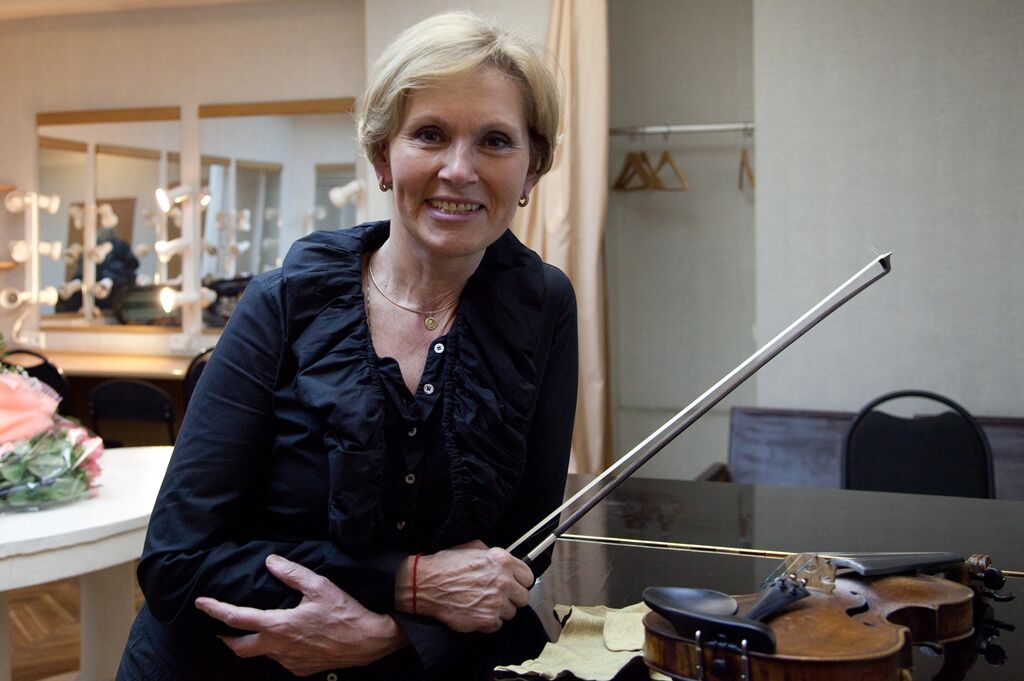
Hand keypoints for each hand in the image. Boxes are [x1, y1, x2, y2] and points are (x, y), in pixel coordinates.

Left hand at [195, 554, 406, 675]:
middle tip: (219, 628)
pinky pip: (281, 660)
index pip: (237, 618)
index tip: (201, 603)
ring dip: (254, 642)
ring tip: (257, 629)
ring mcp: (289, 662)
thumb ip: (292, 573)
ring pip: (261, 654)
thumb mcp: (319, 586)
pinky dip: (276, 649)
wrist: (369, 641)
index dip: (215, 610)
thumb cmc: (345, 612)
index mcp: (278, 625)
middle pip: (239, 647)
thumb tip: (271, 561)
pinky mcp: (301, 669)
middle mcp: (278, 648)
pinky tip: (288, 638)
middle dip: (225, 638)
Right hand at [398, 540, 533, 632]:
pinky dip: (489, 621)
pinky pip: (498, 625)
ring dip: (499, 610)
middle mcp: (503, 581)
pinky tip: (476, 611)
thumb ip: (494, 554)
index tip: (514, 583)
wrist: (425, 584)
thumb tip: (506, 562)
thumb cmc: (445, 565)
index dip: (520, 581)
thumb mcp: (473, 546)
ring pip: (511, 613)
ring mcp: (496, 602)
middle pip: (523, 597)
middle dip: (512, 597)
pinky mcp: (487, 620)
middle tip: (496, 594)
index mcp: (501, 561)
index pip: (528, 576)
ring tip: (482, 602)